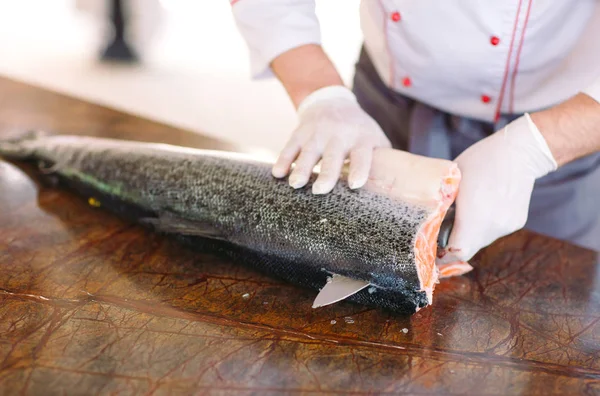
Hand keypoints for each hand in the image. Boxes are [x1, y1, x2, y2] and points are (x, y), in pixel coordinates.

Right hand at [272, 86, 390, 193]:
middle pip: (333, 156)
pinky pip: (290, 146)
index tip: (356, 184)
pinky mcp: (300, 132)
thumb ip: (381, 159)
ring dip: (301, 168)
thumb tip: (395, 190)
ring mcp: (317, 132)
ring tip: (295, 184)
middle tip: (320, 190)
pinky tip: (278, 174)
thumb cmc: (358, 129)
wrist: (331, 101)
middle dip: (326, 173)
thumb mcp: (373, 137)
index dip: (360, 169)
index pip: (362, 155)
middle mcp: (339, 135)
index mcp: (361, 139)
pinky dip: (283, 160)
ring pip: (309, 151)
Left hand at [439, 113, 557, 263]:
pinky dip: (485, 226)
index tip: (434, 248)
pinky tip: (484, 206)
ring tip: (467, 212)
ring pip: (482, 241)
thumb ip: (444, 206)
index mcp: (474, 216)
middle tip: (445, 231)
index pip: (457, 251)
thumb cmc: (480, 161)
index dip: (444, 253)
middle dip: (455, 244)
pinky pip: (494, 231)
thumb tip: (433, 224)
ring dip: (470, 234)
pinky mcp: (517, 222)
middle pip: (469, 249)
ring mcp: (508, 225)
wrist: (520, 152)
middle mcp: (494, 226)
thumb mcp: (452, 182)